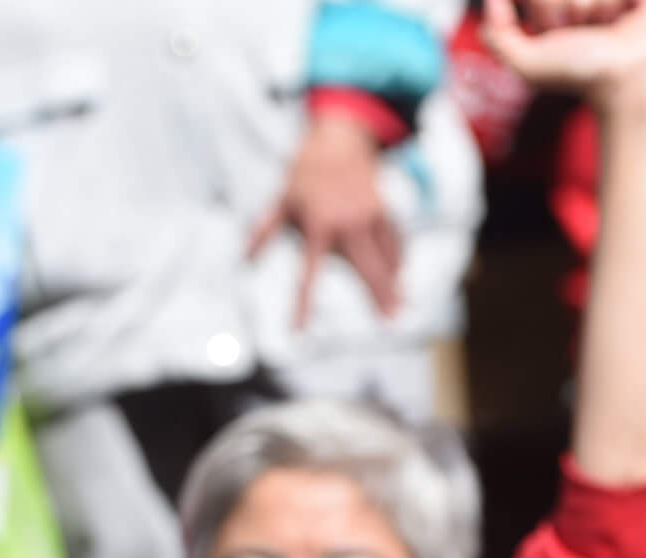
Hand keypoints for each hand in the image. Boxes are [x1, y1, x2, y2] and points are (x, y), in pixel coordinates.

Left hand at [248, 111, 402, 327]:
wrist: (338, 139)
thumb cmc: (304, 174)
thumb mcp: (280, 201)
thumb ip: (263, 232)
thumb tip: (243, 259)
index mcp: (317, 227)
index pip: (308, 276)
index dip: (303, 305)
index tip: (300, 330)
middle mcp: (347, 224)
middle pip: (366, 268)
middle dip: (378, 295)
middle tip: (390, 321)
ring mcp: (369, 215)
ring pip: (385, 256)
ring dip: (393, 282)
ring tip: (400, 306)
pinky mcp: (383, 207)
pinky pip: (394, 238)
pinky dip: (398, 258)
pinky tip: (401, 276)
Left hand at [481, 0, 645, 114]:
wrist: (628, 80)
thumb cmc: (579, 75)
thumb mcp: (526, 63)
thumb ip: (498, 35)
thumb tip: (491, 1)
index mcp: (550, 7)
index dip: (542, 8)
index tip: (553, 28)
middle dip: (560, 6)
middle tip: (578, 29)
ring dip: (592, 5)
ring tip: (604, 24)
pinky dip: (615, 0)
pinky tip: (625, 13)